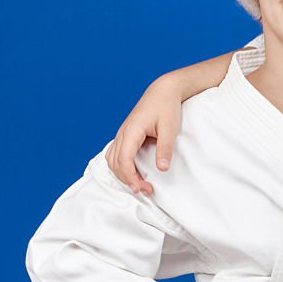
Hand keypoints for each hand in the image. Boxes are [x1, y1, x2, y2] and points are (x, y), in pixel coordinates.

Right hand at [105, 75, 184, 195]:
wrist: (163, 91)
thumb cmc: (167, 107)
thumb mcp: (169, 128)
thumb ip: (164, 148)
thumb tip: (162, 169)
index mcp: (132, 130)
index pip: (123, 159)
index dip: (130, 176)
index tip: (141, 188)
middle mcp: (123, 133)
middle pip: (115, 162)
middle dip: (127, 179)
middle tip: (146, 190)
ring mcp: (122, 133)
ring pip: (112, 159)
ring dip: (123, 174)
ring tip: (140, 184)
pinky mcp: (126, 134)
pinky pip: (116, 153)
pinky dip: (120, 166)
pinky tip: (132, 173)